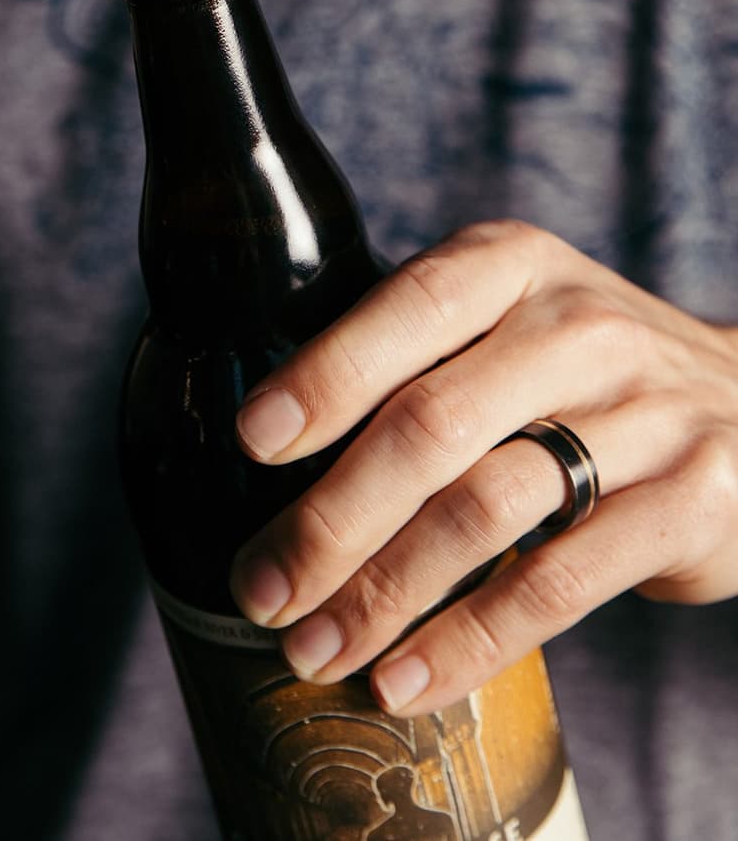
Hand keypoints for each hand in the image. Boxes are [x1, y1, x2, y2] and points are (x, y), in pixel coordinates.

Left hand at [229, 219, 737, 714]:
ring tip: (316, 647)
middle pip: (432, 425)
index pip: (408, 306)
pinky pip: (559, 584)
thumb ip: (414, 357)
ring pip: (485, 510)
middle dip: (331, 518)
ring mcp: (643, 413)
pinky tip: (407, 678)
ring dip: (384, 592)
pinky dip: (470, 640)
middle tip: (262, 587)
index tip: (254, 442)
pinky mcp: (689, 502)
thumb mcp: (505, 319)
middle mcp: (577, 327)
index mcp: (512, 265)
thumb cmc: (576, 369)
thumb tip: (270, 444)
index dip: (327, 375)